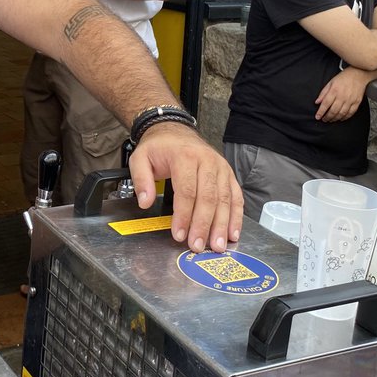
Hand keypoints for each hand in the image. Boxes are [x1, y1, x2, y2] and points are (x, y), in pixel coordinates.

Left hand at [129, 123, 242, 252]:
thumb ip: (141, 180)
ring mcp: (220, 167)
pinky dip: (235, 216)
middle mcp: (207, 161)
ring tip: (217, 246)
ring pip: (224, 199)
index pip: (186, 191)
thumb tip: (145, 202)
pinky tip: (232, 233)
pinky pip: (235, 196)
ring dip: (221, 225)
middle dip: (203, 225)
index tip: (179, 234)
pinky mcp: (228, 174)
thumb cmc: (158, 147)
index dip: (184, 215)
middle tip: (198, 246)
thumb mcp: (140, 158)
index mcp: (184, 156)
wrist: (174, 130)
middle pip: (208, 197)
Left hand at [315, 66, 369, 121]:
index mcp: (334, 91)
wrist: (358, 74)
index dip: (320, 112)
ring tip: (331, 120)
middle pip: (333, 111)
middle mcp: (342, 96)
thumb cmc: (344, 78)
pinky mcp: (357, 102)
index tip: (317, 117)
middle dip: (327, 117)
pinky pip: (351, 113)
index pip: (325, 104)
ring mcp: (350, 100)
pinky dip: (345, 117)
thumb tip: (317, 102)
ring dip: (335, 119)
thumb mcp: (330, 83)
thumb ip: (323, 93)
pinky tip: (341, 118)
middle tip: (324, 119)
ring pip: (341, 113)